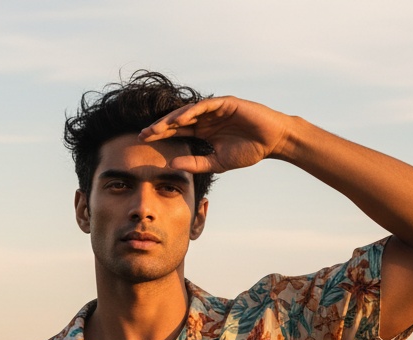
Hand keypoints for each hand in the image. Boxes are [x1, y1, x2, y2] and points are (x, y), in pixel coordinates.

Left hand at [139, 97, 291, 173]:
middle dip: (159, 128)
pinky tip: (179, 119)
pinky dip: (191, 111)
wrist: (271, 141)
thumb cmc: (247, 151)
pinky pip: (204, 106)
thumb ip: (196, 163)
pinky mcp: (225, 102)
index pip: (176, 132)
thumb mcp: (217, 163)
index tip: (142, 142)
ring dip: (171, 119)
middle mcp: (205, 119)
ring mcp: (214, 109)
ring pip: (187, 112)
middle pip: (176, 121)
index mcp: (202, 132)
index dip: (160, 136)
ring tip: (156, 128)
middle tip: (141, 135)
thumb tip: (172, 164)